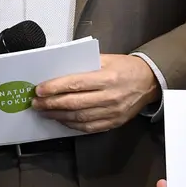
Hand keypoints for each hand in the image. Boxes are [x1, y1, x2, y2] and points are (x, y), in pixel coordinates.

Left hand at [34, 54, 158, 132]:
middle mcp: (110, 96)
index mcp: (108, 77)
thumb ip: (85, 64)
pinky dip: (72, 125)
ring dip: (58, 116)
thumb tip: (59, 71)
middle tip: (36, 103)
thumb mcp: (107, 59)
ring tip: (45, 112)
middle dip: (51, 103)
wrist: (149, 83)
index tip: (39, 90)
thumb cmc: (126, 68)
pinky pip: (88, 127)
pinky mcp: (114, 122)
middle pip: (74, 103)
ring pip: (79, 118)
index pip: (76, 84)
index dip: (55, 88)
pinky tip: (62, 120)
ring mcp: (112, 112)